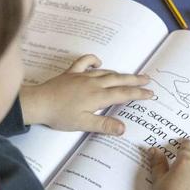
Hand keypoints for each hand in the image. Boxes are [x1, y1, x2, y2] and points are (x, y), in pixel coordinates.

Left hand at [20, 54, 152, 134]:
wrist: (38, 103)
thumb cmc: (60, 115)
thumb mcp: (83, 123)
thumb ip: (104, 124)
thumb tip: (123, 128)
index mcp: (98, 96)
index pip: (123, 94)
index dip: (138, 93)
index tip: (150, 93)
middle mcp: (93, 83)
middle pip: (119, 79)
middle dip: (134, 79)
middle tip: (148, 79)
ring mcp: (82, 76)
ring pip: (106, 72)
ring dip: (119, 73)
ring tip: (130, 75)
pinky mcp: (71, 73)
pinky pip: (85, 63)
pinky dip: (94, 61)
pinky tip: (99, 63)